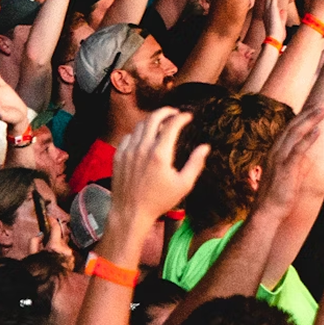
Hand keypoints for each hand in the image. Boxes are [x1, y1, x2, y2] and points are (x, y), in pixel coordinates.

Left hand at [109, 108, 207, 226]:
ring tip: (160, 124)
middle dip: (166, 111)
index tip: (188, 117)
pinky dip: (138, 133)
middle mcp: (142, 148)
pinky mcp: (118, 156)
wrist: (130, 212)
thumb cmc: (159, 201)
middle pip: (153, 118)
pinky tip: (144, 138)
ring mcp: (128, 151)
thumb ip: (195, 164)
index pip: (172, 125)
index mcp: (160, 154)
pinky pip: (128, 137)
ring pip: (139, 125)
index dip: (182, 117)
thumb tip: (205, 147)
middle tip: (174, 113)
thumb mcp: (183, 185)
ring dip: (152, 121)